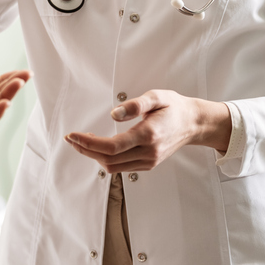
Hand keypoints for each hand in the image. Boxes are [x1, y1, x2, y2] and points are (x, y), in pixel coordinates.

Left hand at [64, 90, 231, 172]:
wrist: (193, 123)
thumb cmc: (174, 107)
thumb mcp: (157, 97)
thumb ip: (135, 104)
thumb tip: (114, 114)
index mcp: (149, 135)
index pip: (112, 146)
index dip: (88, 143)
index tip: (73, 135)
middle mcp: (148, 152)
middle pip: (108, 159)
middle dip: (86, 150)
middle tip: (71, 138)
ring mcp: (149, 161)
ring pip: (113, 166)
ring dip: (93, 156)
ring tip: (81, 141)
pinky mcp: (148, 164)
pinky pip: (121, 167)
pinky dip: (105, 159)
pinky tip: (98, 147)